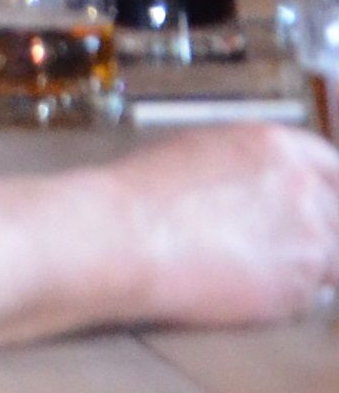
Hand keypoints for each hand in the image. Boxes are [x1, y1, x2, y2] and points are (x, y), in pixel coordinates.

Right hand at [91, 123, 338, 328]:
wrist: (125, 235)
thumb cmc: (144, 194)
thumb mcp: (202, 150)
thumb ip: (254, 165)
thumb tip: (268, 185)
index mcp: (279, 147)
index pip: (334, 167)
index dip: (327, 189)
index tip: (322, 203)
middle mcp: (304, 189)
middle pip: (338, 215)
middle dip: (317, 230)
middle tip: (282, 242)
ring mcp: (309, 239)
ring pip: (333, 259)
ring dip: (307, 264)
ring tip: (259, 266)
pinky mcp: (299, 286)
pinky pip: (314, 294)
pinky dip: (291, 294)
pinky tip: (249, 283)